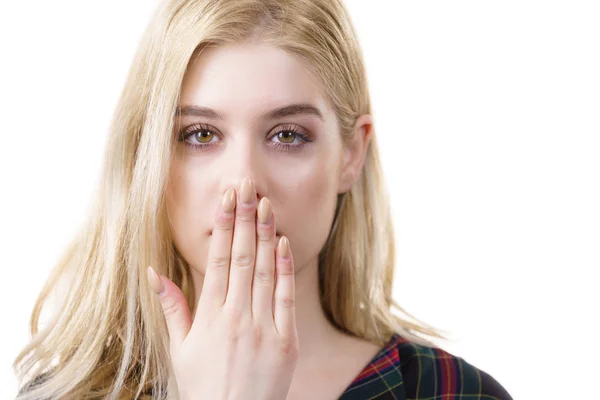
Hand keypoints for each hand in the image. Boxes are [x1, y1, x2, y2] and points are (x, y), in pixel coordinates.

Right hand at [147, 177, 298, 399]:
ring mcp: (263, 327)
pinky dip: (283, 269)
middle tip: (247, 187)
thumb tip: (154, 272)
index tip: (226, 199)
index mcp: (209, 316)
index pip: (216, 260)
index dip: (222, 226)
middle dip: (245, 219)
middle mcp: (236, 317)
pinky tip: (282, 243)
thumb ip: (172, 309)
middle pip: (240, 257)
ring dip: (265, 235)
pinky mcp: (286, 340)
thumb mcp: (180, 350)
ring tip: (266, 205)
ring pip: (263, 271)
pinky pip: (284, 297)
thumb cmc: (203, 387)